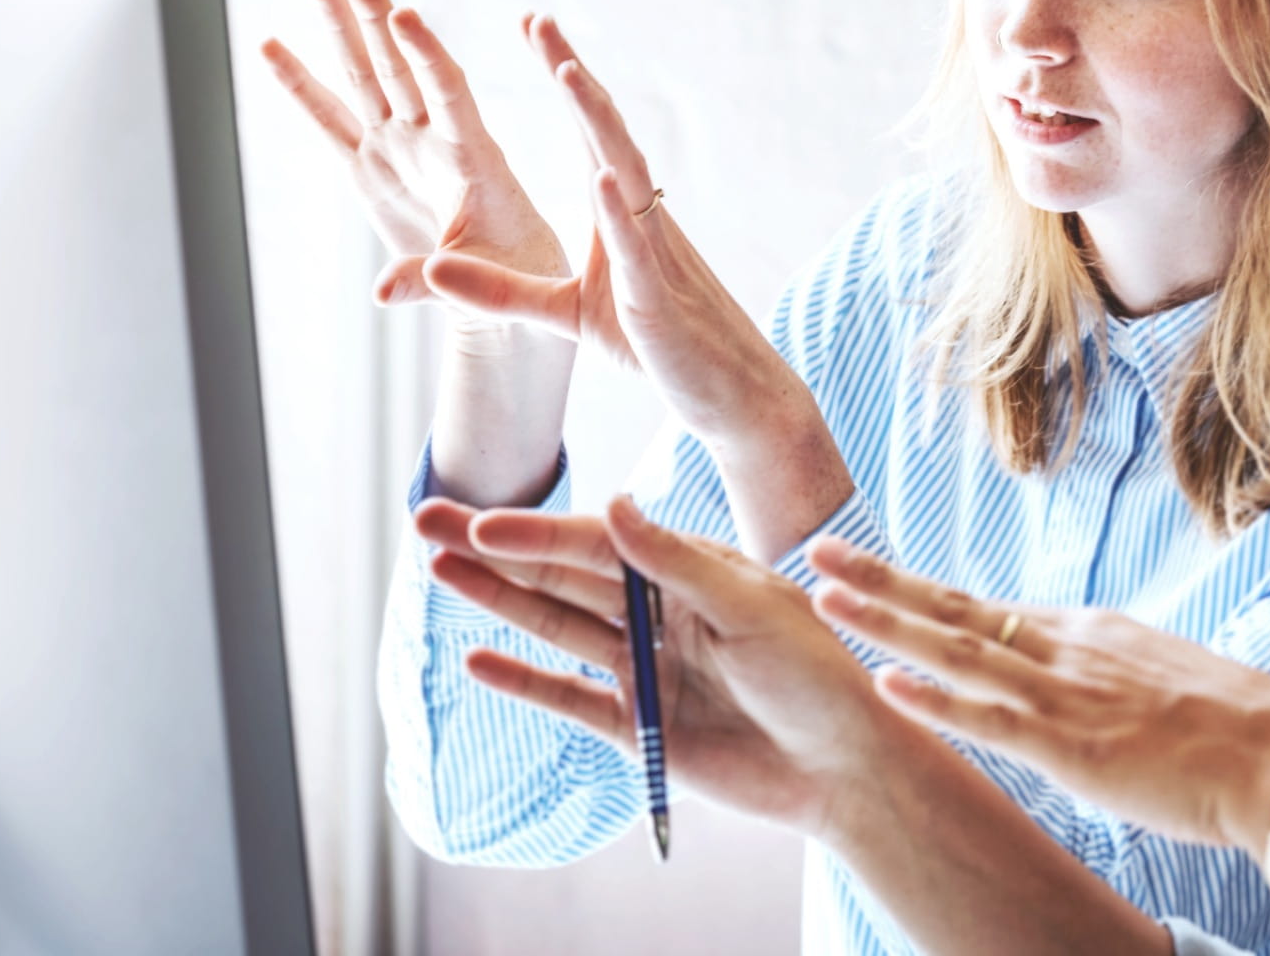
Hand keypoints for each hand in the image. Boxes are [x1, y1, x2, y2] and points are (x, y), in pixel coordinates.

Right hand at [259, 0, 569, 326]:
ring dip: (342, 28)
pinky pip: (328, 121)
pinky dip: (300, 86)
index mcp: (473, 157)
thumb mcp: (487, 283)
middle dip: (375, 13)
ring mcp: (398, 148)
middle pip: (399, 65)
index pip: (448, 93)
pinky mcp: (371, 168)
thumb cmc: (516, 278)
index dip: (426, 55)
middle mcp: (431, 140)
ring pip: (364, 77)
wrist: (508, 286)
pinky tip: (272, 45)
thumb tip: (381, 296)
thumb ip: (433, 282)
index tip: (405, 15)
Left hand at [416, 16, 809, 446]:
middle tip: (539, 20)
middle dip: (573, 74)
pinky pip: (637, 248)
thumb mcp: (565, 315)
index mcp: (621, 215)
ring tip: (567, 72)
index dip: (565, 78)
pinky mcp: (657, 300)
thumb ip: (501, 291)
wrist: (731, 395)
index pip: (590, 132)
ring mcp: (655, 253)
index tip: (535, 27)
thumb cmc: (657, 347)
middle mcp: (642, 218)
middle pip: (606, 132)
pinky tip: (602, 174)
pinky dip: (618, 209)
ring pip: (626, 173)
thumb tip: (433, 267)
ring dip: (597, 122)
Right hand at [417, 494, 918, 837]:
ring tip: (438, 571)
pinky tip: (477, 659)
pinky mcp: (640, 726)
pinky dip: (524, 681)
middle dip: (495, 549)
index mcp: (691, 571)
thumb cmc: (817, 673)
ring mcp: (645, 668)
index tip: (484, 521)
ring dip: (498, 600)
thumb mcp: (752, 607)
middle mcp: (661, 612)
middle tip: (426, 520)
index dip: (538, 533)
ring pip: (556, 627)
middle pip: (563, 575)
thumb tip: (615, 504)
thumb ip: (676, 562)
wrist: (843, 765)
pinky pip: (569, 698)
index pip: (598, 543)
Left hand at [808, 537, 1269, 853]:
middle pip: (955, 607)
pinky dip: (935, 703)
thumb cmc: (1236, 728)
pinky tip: (888, 685)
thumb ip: (1106, 675)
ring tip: (824, 598)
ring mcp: (1067, 695)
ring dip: (885, 624)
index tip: (867, 571)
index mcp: (1087, 633)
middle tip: (817, 550)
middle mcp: (1068, 649)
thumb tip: (1077, 680)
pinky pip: (992, 722)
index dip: (919, 591)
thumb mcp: (1157, 678)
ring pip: (957, 651)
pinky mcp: (1074, 748)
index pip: (985, 608)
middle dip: (881, 580)